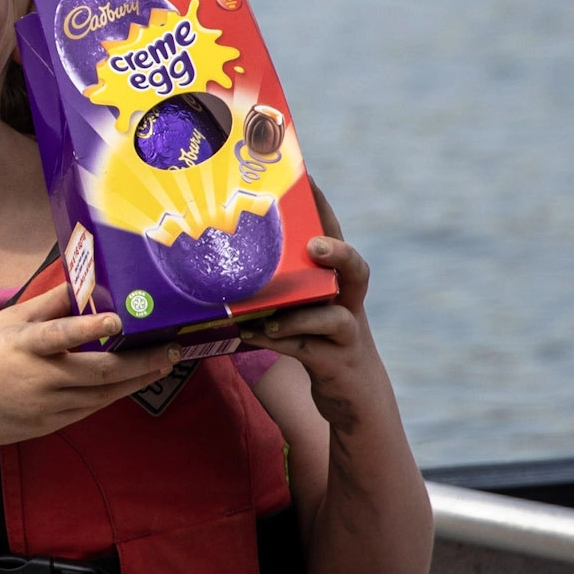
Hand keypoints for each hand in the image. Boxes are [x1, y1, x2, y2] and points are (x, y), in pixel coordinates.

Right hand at [0, 283, 179, 453]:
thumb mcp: (3, 322)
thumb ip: (45, 304)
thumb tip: (79, 281)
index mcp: (23, 346)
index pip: (60, 335)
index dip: (89, 327)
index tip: (119, 319)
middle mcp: (39, 378)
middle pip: (98, 373)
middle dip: (140, 362)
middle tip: (171, 350)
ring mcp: (46, 406)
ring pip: (101, 395)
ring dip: (135, 380)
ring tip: (164, 364)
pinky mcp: (49, 425)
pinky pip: (88, 408)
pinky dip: (112, 395)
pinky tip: (131, 383)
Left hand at [236, 184, 389, 425]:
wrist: (351, 396)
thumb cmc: (313, 342)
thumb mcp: (296, 310)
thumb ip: (271, 290)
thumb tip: (216, 268)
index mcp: (336, 283)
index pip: (335, 237)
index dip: (324, 208)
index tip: (308, 176)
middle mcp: (348, 303)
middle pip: (356, 269)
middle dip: (337, 252)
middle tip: (312, 244)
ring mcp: (348, 335)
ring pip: (336, 318)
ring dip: (300, 315)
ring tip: (268, 315)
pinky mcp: (338, 364)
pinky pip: (311, 351)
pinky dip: (281, 344)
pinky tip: (253, 338)